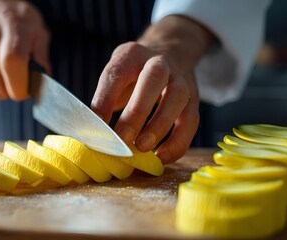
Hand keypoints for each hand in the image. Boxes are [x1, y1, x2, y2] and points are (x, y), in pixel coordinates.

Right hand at [0, 0, 50, 99]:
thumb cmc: (13, 12)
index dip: (21, 86)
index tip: (27, 88)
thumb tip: (42, 80)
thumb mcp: (36, 26)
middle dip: (11, 90)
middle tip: (18, 78)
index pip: (13, 66)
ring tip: (4, 62)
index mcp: (13, 27)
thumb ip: (41, 55)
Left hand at [91, 16, 213, 163]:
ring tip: (141, 148)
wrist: (170, 53)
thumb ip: (105, 98)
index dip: (105, 100)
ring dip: (160, 125)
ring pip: (177, 97)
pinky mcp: (194, 99)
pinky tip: (162, 157)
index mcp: (131, 55)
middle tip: (122, 138)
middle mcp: (159, 62)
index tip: (96, 125)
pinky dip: (178, 141)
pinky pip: (191, 120)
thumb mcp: (116, 74)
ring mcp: (180, 79)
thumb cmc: (134, 73)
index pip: (116, 73)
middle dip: (137, 111)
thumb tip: (93, 133)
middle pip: (153, 79)